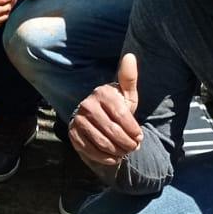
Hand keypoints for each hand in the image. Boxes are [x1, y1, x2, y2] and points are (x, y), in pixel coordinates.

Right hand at [69, 53, 142, 167]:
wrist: (97, 120)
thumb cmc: (116, 107)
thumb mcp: (126, 95)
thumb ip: (129, 78)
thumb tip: (130, 56)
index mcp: (102, 93)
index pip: (122, 116)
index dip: (133, 130)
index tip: (139, 137)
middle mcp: (87, 104)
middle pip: (113, 131)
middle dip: (127, 144)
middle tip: (133, 147)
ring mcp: (78, 119)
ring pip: (102, 142)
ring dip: (117, 152)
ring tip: (124, 151)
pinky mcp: (73, 134)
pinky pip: (90, 151)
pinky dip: (105, 158)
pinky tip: (112, 156)